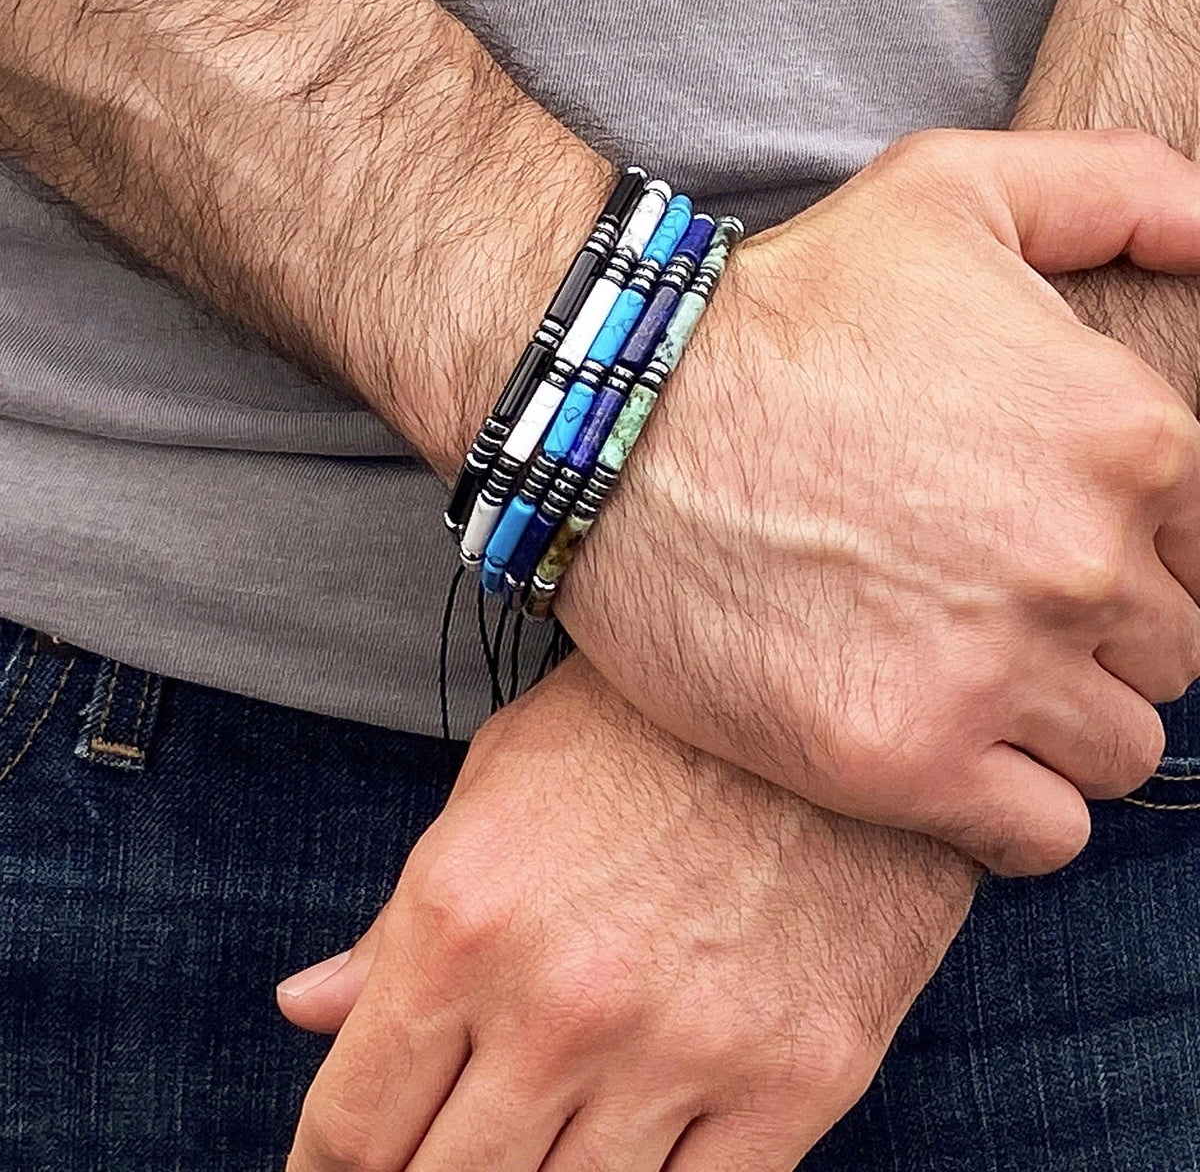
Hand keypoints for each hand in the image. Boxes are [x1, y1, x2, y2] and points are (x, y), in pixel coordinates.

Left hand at [279, 656, 976, 1171]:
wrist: (838, 682)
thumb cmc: (652, 722)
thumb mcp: (501, 780)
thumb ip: (397, 918)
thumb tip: (305, 1009)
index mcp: (462, 918)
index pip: (352, 1127)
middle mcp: (558, 1003)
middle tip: (441, 1154)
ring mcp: (680, 1052)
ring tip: (539, 1146)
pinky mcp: (794, 1080)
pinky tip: (626, 1164)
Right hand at [556, 127, 1199, 874]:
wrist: (617, 414)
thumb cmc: (785, 305)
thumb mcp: (949, 190)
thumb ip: (1117, 188)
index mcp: (1127, 436)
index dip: (1133, 549)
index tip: (1040, 540)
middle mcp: (1084, 561)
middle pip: (1171, 653)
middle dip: (1097, 634)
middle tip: (984, 599)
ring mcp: (997, 669)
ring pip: (1117, 749)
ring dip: (1057, 723)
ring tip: (959, 670)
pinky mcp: (903, 758)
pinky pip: (1041, 832)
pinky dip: (1009, 805)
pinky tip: (940, 739)